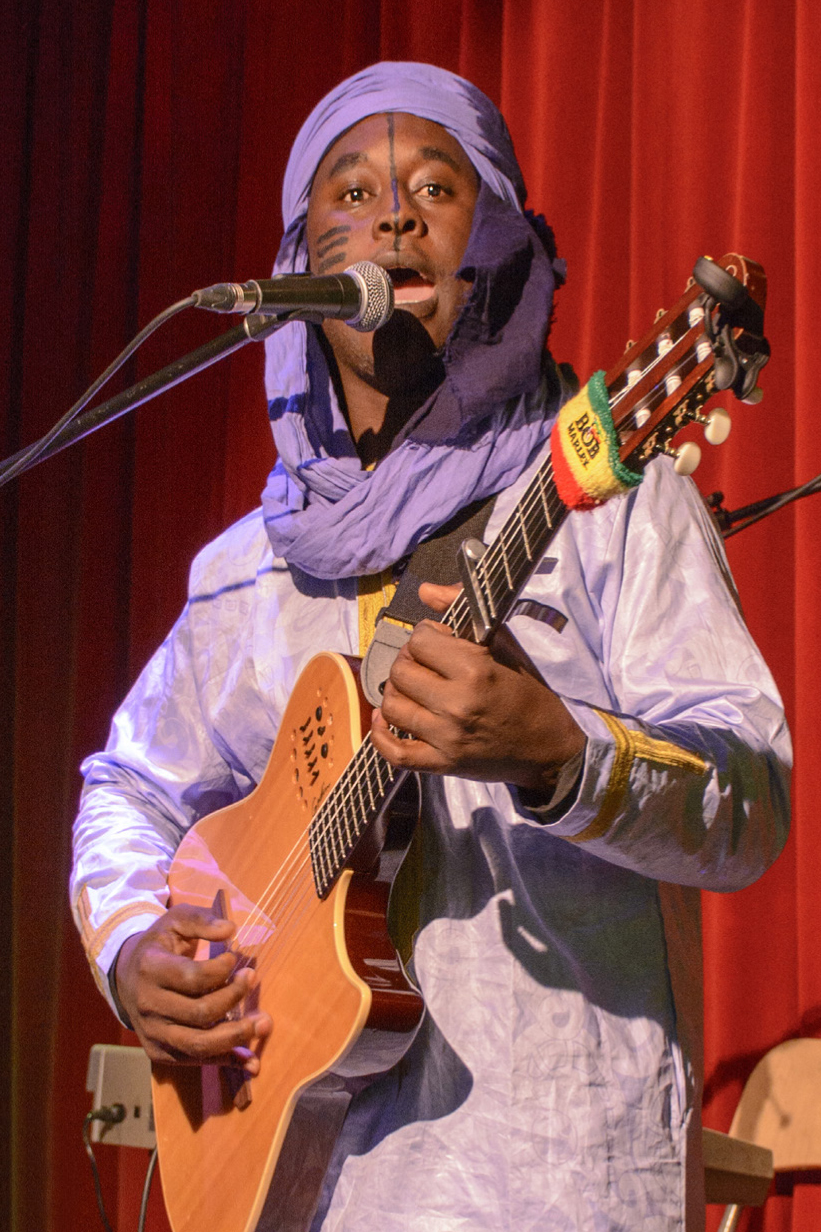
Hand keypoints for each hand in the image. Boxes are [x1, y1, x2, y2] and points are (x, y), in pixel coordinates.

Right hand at [114, 904, 271, 1069]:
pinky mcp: (159, 1052)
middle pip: (200, 1012)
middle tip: (253, 978)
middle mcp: (148, 1005)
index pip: (191, 977)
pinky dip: (226, 1062)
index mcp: (150, 969)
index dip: (220, 970)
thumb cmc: (160, 945)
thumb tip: (230, 930)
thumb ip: (201, 920)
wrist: (125, 977)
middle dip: (234, 997)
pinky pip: (195, 1062)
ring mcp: (152, 1033)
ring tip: (264, 1023)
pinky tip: (251, 1061)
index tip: (235, 957)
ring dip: (236, 1036)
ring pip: (199, 1044)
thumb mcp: (175, 920)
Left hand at [370, 583, 584, 793]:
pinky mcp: (443, 765)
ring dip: (396, 693)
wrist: (549, 748)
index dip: (425, 635)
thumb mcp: (506, 646)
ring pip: (393, 707)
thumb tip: (426, 590)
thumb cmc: (530, 693)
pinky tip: (385, 720)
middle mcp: (456, 706)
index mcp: (474, 672)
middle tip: (424, 664)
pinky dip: (380, 736)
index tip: (438, 641)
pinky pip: (395, 753)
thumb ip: (464, 610)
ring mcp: (447, 738)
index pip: (420, 642)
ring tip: (412, 688)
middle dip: (408, 661)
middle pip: (401, 672)